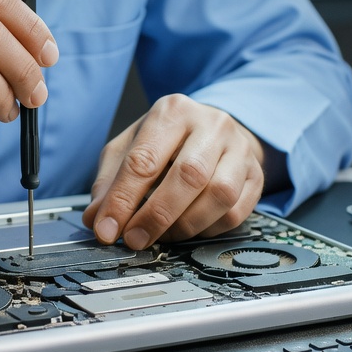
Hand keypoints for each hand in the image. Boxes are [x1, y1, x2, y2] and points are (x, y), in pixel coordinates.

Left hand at [82, 95, 265, 249]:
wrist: (214, 130)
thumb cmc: (168, 141)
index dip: (122, 200)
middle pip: (187, 176)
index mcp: (172, 111)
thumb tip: (95, 218)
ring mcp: (239, 148)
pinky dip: (208, 229)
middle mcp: (210, 124)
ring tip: (163, 234)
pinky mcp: (256, 174)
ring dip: (185, 225)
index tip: (107, 229)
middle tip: (135, 239)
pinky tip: (190, 228)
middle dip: (156, 216)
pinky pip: (236, 212)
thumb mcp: (130, 147)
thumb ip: (110, 181)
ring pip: (218, 195)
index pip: (144, 160)